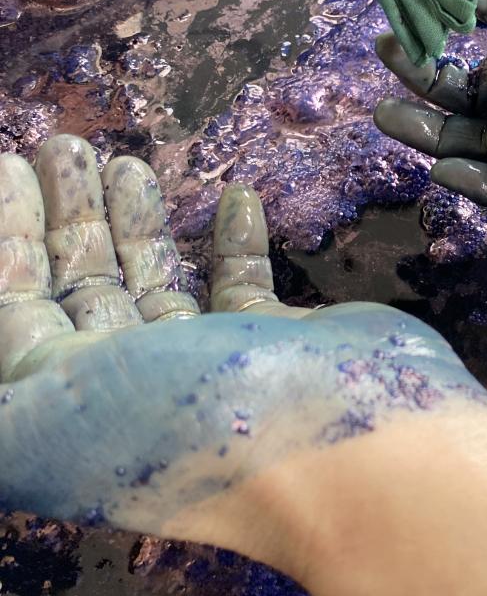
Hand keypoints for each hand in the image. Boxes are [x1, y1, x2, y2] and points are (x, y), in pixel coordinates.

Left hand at [0, 137, 486, 547]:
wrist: (343, 450)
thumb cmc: (185, 423)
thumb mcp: (41, 429)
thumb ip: (0, 409)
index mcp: (70, 404)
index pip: (18, 309)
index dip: (10, 239)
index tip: (9, 164)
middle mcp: (132, 385)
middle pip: (86, 286)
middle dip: (70, 214)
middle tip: (66, 145)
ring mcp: (208, 364)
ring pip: (158, 278)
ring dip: (136, 219)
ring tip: (126, 159)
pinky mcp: (277, 343)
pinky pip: (241, 281)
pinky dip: (233, 239)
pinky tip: (232, 196)